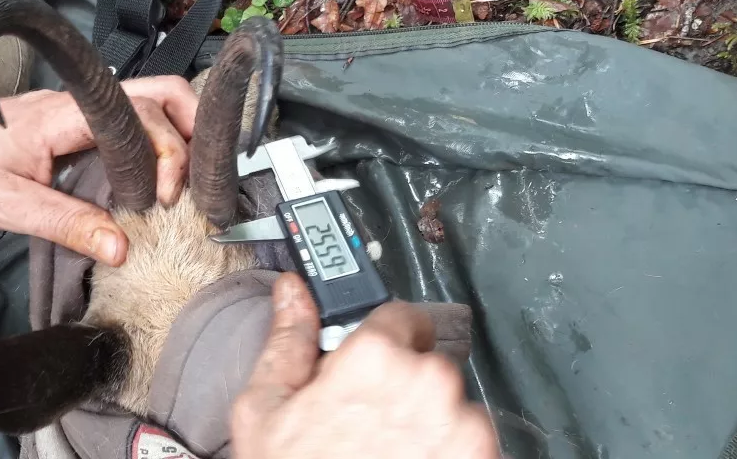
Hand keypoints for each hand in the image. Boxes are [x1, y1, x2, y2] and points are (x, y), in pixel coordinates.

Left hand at [0, 76, 197, 265]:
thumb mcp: (7, 206)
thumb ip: (66, 223)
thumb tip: (120, 248)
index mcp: (66, 115)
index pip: (138, 113)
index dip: (165, 152)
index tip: (165, 198)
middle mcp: (84, 100)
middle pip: (162, 92)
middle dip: (193, 132)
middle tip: (195, 187)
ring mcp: (87, 106)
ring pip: (155, 100)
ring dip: (183, 135)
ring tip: (190, 185)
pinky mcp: (86, 119)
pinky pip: (138, 118)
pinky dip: (164, 141)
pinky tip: (166, 179)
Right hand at [232, 275, 500, 458]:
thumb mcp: (265, 408)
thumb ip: (288, 340)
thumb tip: (293, 294)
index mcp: (374, 358)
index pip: (400, 316)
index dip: (380, 340)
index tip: (368, 364)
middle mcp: (428, 384)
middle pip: (425, 363)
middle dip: (401, 385)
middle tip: (366, 422)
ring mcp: (462, 428)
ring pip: (449, 405)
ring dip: (426, 422)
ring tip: (387, 453)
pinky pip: (470, 442)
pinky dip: (446, 452)